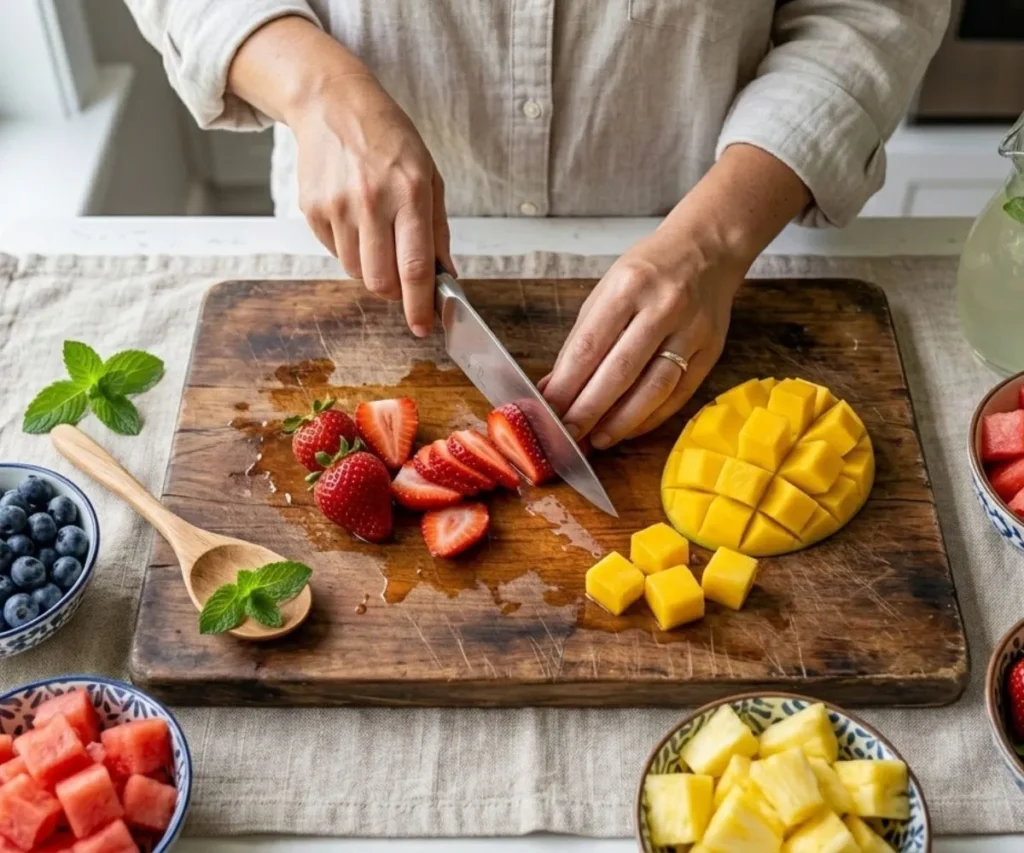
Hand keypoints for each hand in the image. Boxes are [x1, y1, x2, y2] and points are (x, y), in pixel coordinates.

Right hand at [227, 17, 452, 337]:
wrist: (333, 105)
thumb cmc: (389, 141)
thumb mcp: (428, 176)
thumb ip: (438, 230)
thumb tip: (445, 277)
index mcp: (409, 193)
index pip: (415, 267)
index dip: (419, 305)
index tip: (423, 327)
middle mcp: (371, 201)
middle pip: (381, 281)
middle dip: (395, 293)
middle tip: (403, 283)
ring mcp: (337, 207)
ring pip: (356, 273)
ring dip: (373, 271)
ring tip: (379, 239)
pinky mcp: (312, 210)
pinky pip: (336, 253)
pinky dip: (351, 251)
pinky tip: (357, 222)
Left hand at [541, 231, 743, 448]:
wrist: (709, 248)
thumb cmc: (650, 269)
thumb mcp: (606, 290)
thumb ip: (582, 340)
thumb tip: (554, 386)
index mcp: (629, 286)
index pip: (590, 347)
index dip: (567, 385)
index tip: (549, 410)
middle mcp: (664, 307)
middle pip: (620, 372)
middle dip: (589, 410)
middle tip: (568, 435)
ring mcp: (692, 331)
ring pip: (654, 389)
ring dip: (622, 421)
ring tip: (598, 439)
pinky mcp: (712, 351)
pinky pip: (679, 394)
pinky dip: (651, 417)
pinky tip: (630, 428)